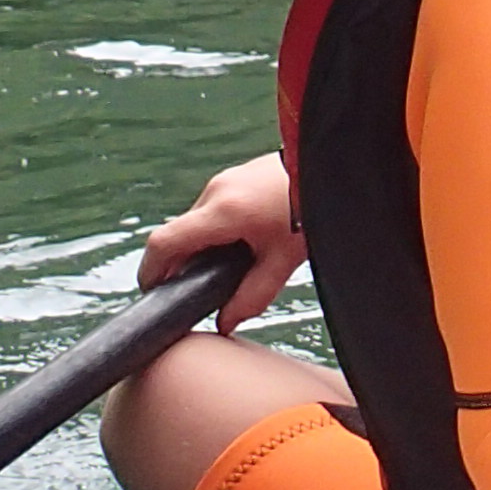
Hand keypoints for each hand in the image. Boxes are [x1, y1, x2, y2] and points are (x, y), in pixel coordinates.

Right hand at [147, 151, 302, 331]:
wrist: (340, 167)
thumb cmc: (316, 209)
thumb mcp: (284, 261)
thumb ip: (252, 296)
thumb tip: (225, 323)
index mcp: (223, 211)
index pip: (164, 242)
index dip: (150, 271)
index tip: (153, 292)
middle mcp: (217, 190)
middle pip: (180, 233)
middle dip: (182, 263)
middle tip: (198, 288)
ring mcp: (227, 177)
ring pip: (198, 219)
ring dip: (204, 244)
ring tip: (231, 265)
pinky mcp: (239, 174)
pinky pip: (215, 205)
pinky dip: (219, 227)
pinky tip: (247, 241)